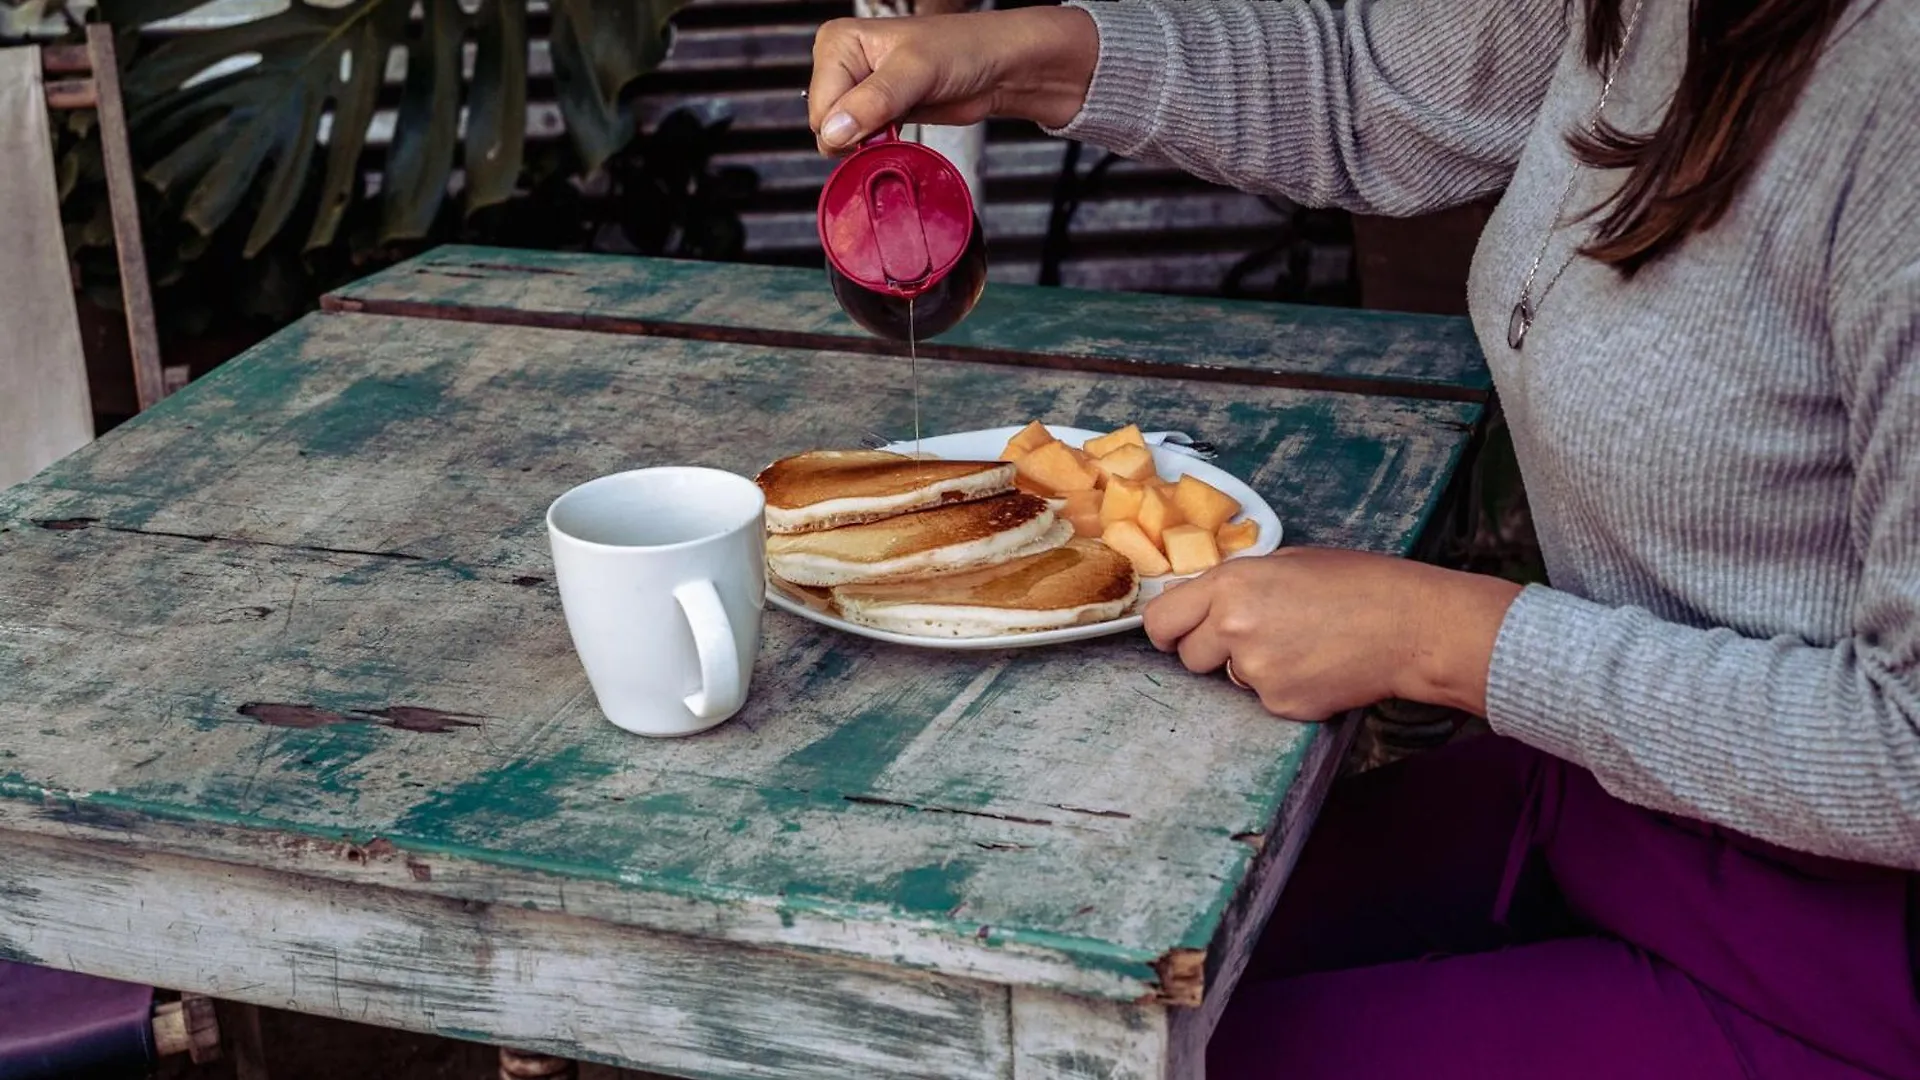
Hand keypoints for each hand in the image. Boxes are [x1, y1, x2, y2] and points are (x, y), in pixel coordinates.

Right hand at [808, 7, 1098, 151]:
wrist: (995, 67)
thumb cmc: (962, 50)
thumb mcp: (916, 72)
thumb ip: (874, 101)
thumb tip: (834, 130)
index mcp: (838, 43)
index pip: (820, 104)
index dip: (847, 122)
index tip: (880, 120)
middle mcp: (842, 64)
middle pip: (826, 124)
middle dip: (858, 134)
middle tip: (894, 120)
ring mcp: (858, 91)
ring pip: (842, 138)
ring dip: (869, 143)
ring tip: (900, 123)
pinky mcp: (875, 113)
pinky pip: (860, 144)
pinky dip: (877, 148)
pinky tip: (899, 133)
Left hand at [1142, 549, 1522, 720]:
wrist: (1410, 625)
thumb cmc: (1358, 583)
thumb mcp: (1287, 561)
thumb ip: (1237, 585)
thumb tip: (1204, 603)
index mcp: (1230, 585)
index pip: (1160, 620)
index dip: (1169, 630)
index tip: (1178, 634)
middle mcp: (1233, 628)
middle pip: (1189, 656)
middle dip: (1211, 650)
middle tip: (1255, 637)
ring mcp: (1255, 671)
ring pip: (1230, 678)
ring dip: (1251, 668)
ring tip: (1301, 645)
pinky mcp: (1281, 704)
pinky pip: (1264, 699)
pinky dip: (1285, 688)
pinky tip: (1318, 667)